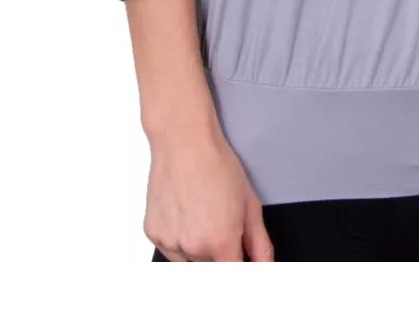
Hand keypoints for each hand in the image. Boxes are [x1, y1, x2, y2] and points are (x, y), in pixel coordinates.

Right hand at [145, 127, 274, 261]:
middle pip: (211, 269)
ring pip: (190, 262)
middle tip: (220, 222)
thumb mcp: (250, 204)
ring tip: (201, 214)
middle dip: (219, 254)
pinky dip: (179, 238)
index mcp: (220, 241)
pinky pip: (170, 250)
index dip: (239, 267)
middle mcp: (193, 247)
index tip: (238, 259)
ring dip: (198, 248)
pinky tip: (185, 212)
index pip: (233, 277)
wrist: (183, 141)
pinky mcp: (153, 234)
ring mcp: (170, 242)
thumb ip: (260, 245)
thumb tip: (265, 268)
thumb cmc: (216, 164)